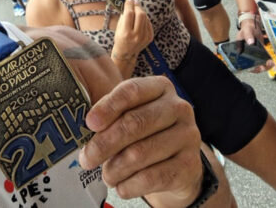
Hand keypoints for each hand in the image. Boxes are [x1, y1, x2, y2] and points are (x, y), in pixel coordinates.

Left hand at [79, 76, 202, 202]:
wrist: (178, 163)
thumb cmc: (146, 133)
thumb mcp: (131, 113)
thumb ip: (110, 113)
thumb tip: (85, 126)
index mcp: (160, 87)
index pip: (132, 90)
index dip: (108, 106)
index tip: (90, 123)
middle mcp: (178, 107)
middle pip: (135, 122)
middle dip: (105, 143)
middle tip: (87, 158)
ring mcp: (188, 136)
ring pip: (141, 153)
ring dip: (115, 168)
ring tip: (105, 174)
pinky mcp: (190, 165)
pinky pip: (152, 177)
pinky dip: (130, 185)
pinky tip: (120, 186)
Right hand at [112, 0, 153, 61]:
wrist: (126, 54)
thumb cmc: (119, 39)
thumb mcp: (118, 28)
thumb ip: (124, 16)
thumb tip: (129, 4)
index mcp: (126, 33)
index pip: (129, 14)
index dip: (129, 5)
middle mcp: (136, 36)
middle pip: (140, 15)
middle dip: (137, 6)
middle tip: (135, 1)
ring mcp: (144, 37)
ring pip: (145, 18)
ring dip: (141, 11)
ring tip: (137, 9)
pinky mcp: (150, 38)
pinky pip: (148, 24)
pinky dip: (144, 19)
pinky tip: (140, 18)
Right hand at [235, 19, 273, 72]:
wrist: (253, 27)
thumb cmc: (247, 29)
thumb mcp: (247, 31)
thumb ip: (248, 36)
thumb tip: (250, 42)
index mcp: (240, 50)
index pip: (242, 62)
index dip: (248, 67)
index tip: (255, 66)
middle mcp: (245, 55)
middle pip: (250, 66)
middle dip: (258, 68)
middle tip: (263, 66)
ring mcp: (252, 55)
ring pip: (257, 65)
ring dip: (264, 67)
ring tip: (269, 64)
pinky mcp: (259, 53)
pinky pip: (262, 61)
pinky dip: (266, 63)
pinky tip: (271, 61)